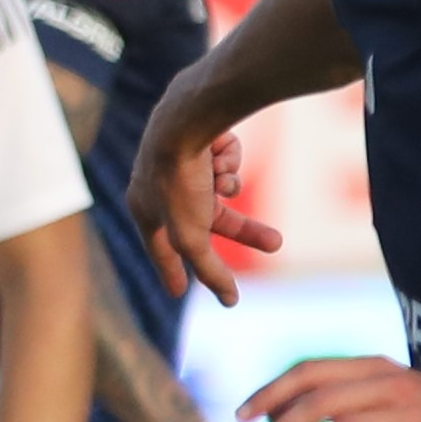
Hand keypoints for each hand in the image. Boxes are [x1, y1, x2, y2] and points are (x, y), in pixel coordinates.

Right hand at [125, 115, 280, 307]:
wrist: (186, 119)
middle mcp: (160, 184)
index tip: (179, 292)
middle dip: (246, 230)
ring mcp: (183, 159)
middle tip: (276, 243)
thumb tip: (229, 302)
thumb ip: (209, 271)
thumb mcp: (192, 237)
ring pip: (221, 189)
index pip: (161, 251)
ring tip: (225, 179)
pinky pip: (226, 162)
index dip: (172, 273)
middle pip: (209, 220)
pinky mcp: (202, 137)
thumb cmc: (178, 181)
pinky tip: (220, 151)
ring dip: (229, 187)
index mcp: (144, 208)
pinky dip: (229, 161)